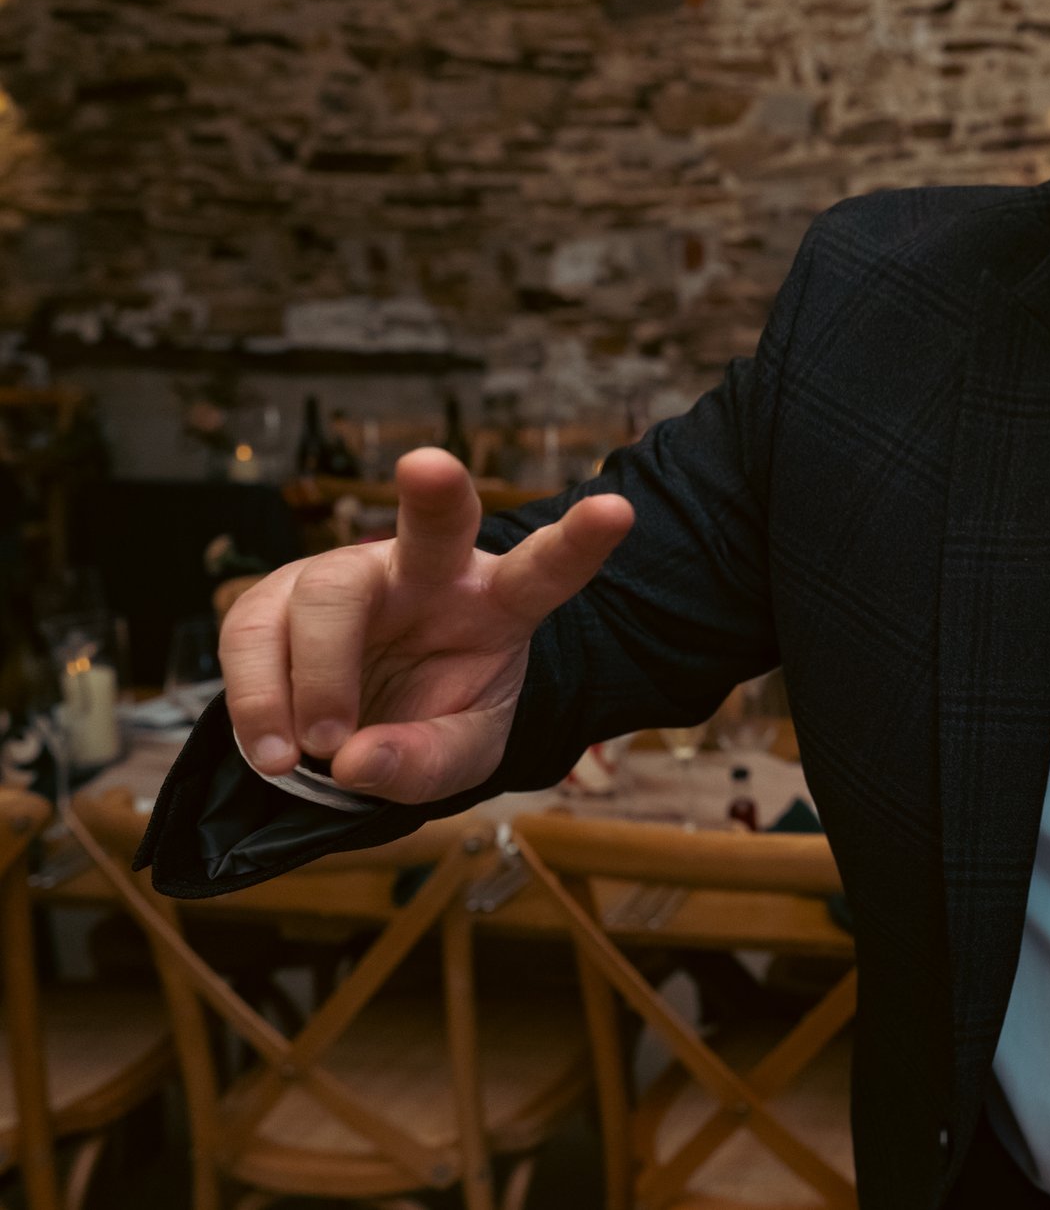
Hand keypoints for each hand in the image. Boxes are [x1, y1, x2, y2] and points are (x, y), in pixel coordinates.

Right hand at [220, 449, 633, 804]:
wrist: (359, 726)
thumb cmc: (431, 719)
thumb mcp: (456, 756)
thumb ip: (424, 763)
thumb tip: (355, 760)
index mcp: (497, 603)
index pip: (545, 570)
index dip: (580, 542)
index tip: (618, 509)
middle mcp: (427, 573)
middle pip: (433, 524)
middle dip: (434, 490)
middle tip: (428, 464)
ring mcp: (349, 577)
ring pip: (329, 593)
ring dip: (318, 677)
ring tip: (312, 751)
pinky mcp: (276, 598)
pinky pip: (254, 634)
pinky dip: (258, 700)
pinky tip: (274, 751)